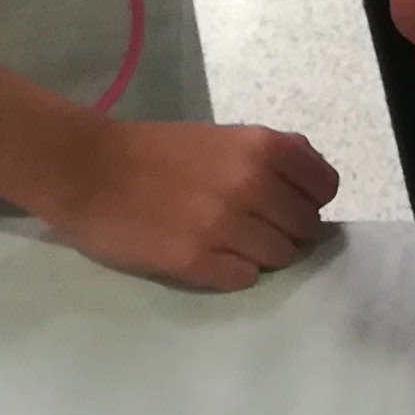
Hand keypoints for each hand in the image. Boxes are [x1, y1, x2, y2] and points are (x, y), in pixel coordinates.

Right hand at [38, 118, 340, 290]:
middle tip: (254, 227)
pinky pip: (244, 278)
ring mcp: (226, 226)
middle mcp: (253, 185)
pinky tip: (208, 256)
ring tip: (227, 242)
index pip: (325, 187)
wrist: (90, 171)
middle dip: (287, 230)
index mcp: (262, 147)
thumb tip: (312, 179)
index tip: (291, 204)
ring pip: (279, 257)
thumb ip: (271, 155)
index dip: (311, 199)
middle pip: (305, 228)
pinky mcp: (198, 261)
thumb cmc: (156, 151)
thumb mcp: (224, 136)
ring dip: (260, 254)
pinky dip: (233, 271)